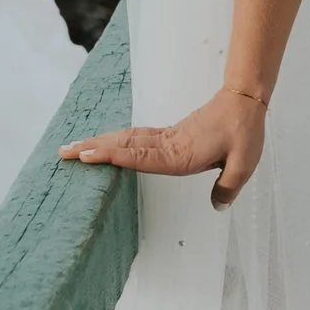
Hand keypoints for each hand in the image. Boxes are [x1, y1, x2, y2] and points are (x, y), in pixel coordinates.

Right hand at [63, 85, 267, 207]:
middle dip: (93, 148)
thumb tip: (217, 207)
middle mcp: (168, 144)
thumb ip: (229, 186)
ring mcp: (167, 138)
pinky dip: (116, 140)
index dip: (114, 156)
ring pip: (126, 139)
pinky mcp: (169, 135)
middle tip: (64, 152)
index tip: (88, 155)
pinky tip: (105, 144)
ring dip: (99, 142)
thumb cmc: (244, 132)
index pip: (141, 156)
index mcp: (181, 153)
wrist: (245, 102)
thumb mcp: (244, 163)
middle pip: (124, 145)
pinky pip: (136, 137)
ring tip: (74, 148)